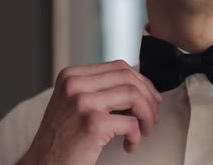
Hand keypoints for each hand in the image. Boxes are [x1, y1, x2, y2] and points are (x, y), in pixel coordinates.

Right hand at [19, 60, 161, 164]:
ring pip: (134, 96)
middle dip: (149, 97)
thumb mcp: (74, 103)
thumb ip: (99, 90)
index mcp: (71, 76)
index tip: (150, 96)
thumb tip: (138, 87)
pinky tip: (129, 145)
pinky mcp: (93, 123)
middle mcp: (75, 85)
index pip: (119, 67)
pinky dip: (136, 136)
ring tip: (144, 130)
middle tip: (152, 116)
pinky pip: (131, 123)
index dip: (142, 81)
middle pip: (129, 78)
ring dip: (147, 115)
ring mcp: (84, 103)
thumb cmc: (61, 139)